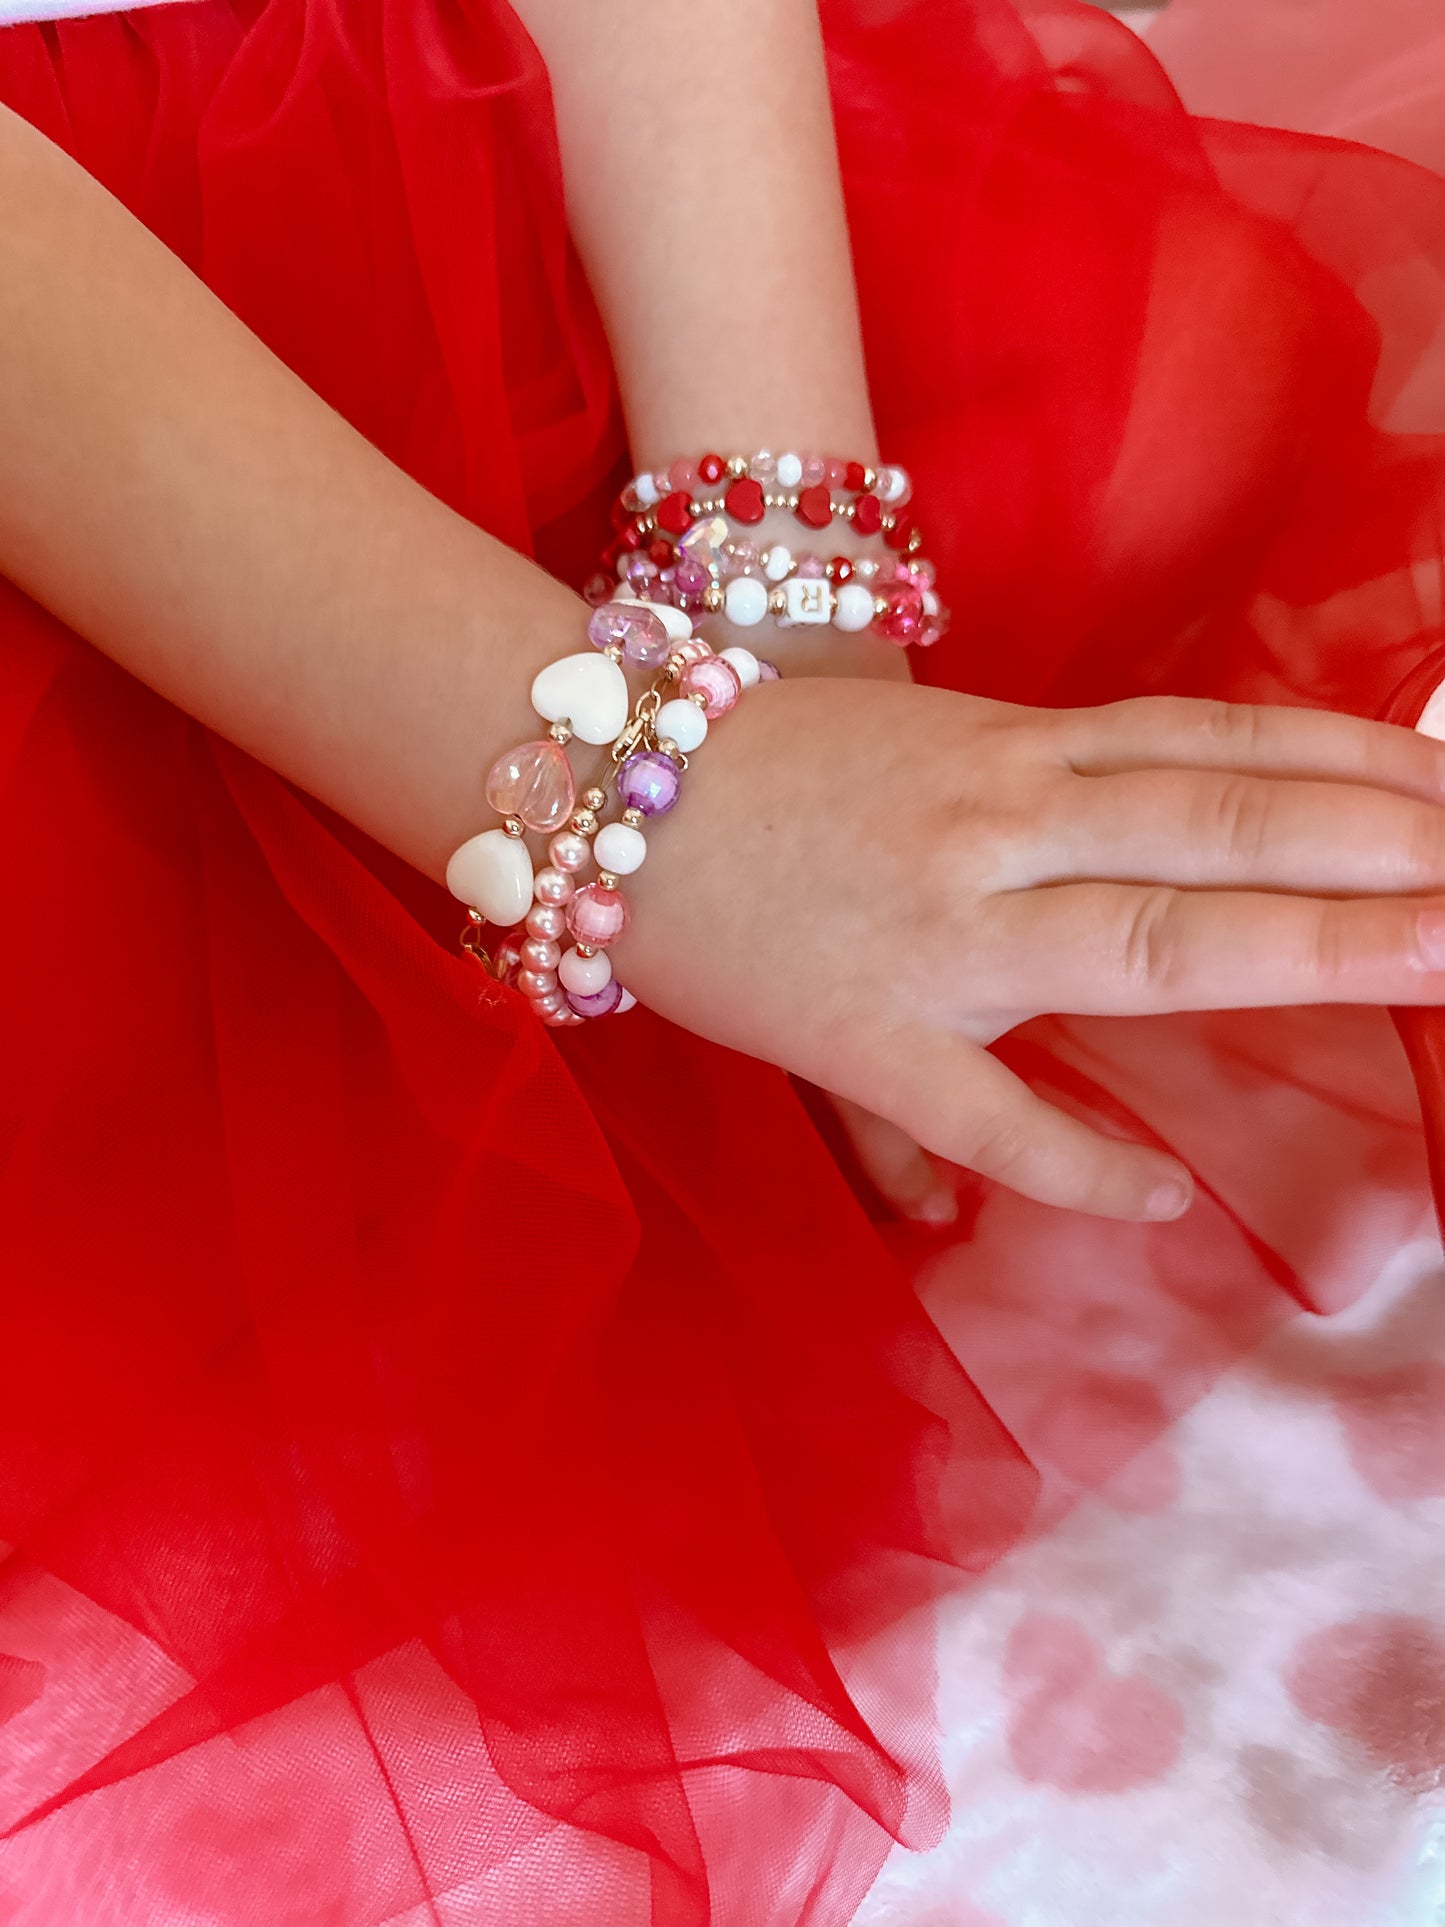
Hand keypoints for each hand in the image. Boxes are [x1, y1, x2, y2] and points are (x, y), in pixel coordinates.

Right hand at [615, 679, 1444, 1221]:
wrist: (589, 774)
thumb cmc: (752, 759)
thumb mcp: (900, 761)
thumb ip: (1006, 823)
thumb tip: (1086, 842)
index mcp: (1011, 751)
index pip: (1216, 745)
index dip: (1350, 760)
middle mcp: (998, 823)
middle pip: (1221, 822)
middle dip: (1381, 842)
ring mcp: (939, 926)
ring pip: (1149, 931)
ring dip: (1304, 942)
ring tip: (1439, 956)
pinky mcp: (859, 1031)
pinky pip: (983, 1111)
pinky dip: (1071, 1160)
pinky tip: (1158, 1199)